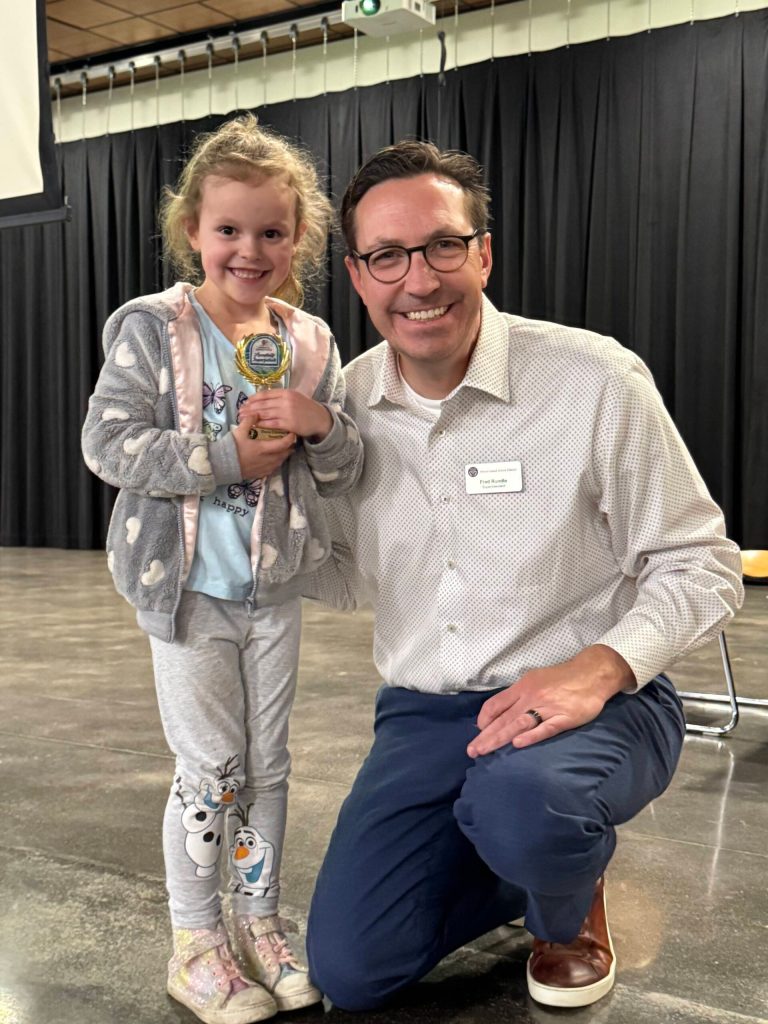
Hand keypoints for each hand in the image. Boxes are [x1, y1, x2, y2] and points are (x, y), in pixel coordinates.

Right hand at [232, 416, 295, 478]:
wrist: (221, 465)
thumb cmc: (231, 448)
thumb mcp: (239, 432)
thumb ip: (249, 421)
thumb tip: (256, 413)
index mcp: (264, 449)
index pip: (283, 444)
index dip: (290, 439)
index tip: (293, 434)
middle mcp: (267, 460)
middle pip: (284, 454)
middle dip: (289, 448)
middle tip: (290, 442)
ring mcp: (263, 469)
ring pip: (279, 462)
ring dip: (283, 456)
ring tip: (284, 450)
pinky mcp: (259, 475)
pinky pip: (272, 469)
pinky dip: (276, 463)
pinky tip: (274, 460)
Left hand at [239, 391, 332, 440]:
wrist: (320, 419)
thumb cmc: (305, 409)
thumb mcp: (294, 398)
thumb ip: (281, 397)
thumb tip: (263, 399)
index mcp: (286, 392)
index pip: (265, 394)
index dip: (253, 398)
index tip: (245, 402)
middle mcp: (286, 400)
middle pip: (263, 404)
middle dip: (249, 408)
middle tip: (239, 411)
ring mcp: (287, 412)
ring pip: (265, 413)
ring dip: (252, 416)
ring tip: (242, 418)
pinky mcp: (289, 423)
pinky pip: (271, 423)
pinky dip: (261, 424)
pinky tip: (254, 425)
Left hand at [466, 645, 634, 756]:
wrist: (592, 673)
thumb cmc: (562, 678)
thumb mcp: (535, 680)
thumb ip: (518, 695)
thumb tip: (500, 711)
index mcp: (523, 686)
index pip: (497, 703)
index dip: (484, 718)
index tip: (478, 731)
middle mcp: (532, 696)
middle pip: (504, 718)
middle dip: (486, 735)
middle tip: (472, 751)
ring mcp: (548, 707)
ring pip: (519, 724)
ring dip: (499, 738)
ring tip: (484, 751)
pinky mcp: (565, 718)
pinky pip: (545, 728)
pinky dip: (530, 736)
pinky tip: (517, 744)